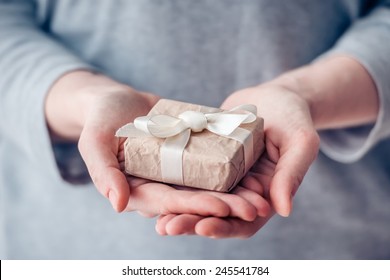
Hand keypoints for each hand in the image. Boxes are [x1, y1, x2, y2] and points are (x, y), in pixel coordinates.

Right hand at [45, 71, 268, 219]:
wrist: (117, 100)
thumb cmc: (101, 119)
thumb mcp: (95, 142)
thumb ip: (103, 172)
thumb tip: (118, 204)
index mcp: (137, 191)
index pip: (169, 203)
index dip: (195, 205)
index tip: (223, 207)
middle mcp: (159, 187)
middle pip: (194, 200)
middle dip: (224, 206)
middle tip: (254, 208)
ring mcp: (175, 172)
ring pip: (207, 186)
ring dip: (234, 194)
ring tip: (260, 196)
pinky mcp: (187, 157)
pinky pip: (210, 164)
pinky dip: (230, 169)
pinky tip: (254, 170)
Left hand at [155, 84, 319, 237]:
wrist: (272, 96)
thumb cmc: (293, 118)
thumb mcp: (300, 142)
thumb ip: (292, 174)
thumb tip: (282, 210)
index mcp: (265, 195)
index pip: (244, 220)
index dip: (224, 227)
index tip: (202, 227)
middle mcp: (241, 190)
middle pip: (215, 214)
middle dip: (192, 222)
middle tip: (166, 227)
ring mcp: (223, 176)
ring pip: (199, 199)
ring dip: (178, 209)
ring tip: (154, 217)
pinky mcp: (208, 159)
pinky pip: (191, 173)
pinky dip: (174, 183)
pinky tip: (151, 185)